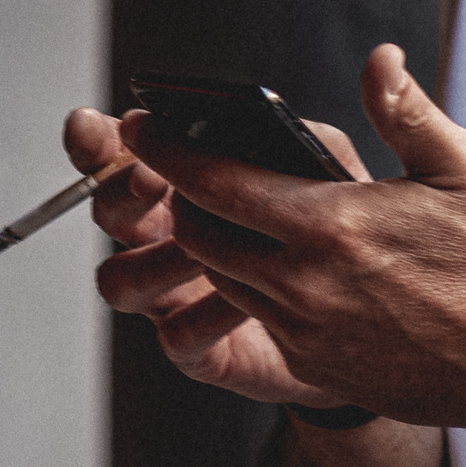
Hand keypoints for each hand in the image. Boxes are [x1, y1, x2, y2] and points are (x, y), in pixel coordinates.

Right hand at [67, 102, 371, 405]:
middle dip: (121, 192)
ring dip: (156, 260)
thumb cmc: (336, 231)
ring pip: (121, 278)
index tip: (91, 126)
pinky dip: (205, 316)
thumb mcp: (325, 169)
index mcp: (182, 183)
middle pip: (108, 211)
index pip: (119, 154)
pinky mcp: (200, 347)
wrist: (373, 312)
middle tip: (153, 180)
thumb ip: (294, 137)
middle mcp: (165, 236)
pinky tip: (245, 302)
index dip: (95, 141)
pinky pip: (176, 334)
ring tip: (201, 250)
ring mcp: (174, 293)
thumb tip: (266, 118)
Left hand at [122, 43, 465, 430]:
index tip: (143, 127)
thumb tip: (378, 59)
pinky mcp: (312, 364)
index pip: (214, 182)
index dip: (167, 151)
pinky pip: (256, 317)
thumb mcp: (462, 169)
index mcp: (328, 225)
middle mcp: (302, 283)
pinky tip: (279, 264)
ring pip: (220, 279)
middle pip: (198, 235)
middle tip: (182, 171)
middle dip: (180, 201)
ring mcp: (303, 330)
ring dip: (213, 244)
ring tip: (230, 212)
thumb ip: (405, 112)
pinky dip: (249, 286)